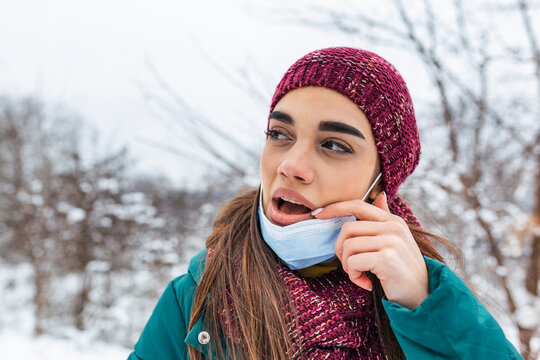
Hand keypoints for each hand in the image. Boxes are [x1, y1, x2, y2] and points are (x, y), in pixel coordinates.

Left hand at [312, 191, 428, 309]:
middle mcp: (393, 227)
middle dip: (340, 250)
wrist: (423, 296)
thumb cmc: (403, 271)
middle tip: (350, 266)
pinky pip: (353, 262)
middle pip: (347, 228)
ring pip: (348, 246)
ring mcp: (391, 241)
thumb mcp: (396, 240)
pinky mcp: (386, 258)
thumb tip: (380, 195)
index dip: (335, 208)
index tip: (317, 214)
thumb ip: (384, 220)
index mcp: (393, 220)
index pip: (358, 205)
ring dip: (348, 266)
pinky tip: (366, 283)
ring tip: (361, 276)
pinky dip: (354, 276)